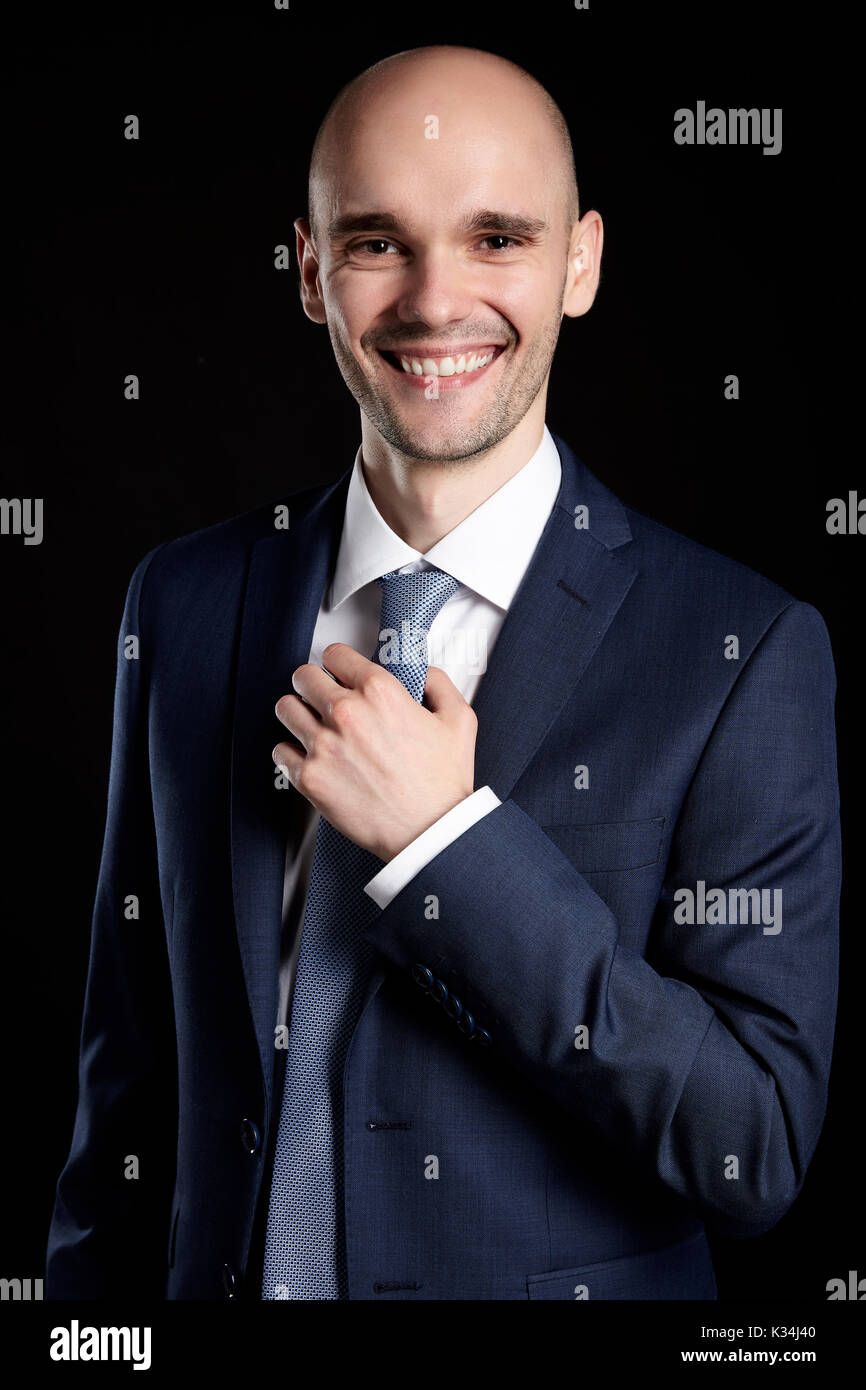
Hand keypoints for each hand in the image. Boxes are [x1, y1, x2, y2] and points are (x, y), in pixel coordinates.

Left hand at [273, 642, 477, 860]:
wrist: (430, 832)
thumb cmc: (443, 783)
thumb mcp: (459, 719)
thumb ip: (438, 683)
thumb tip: (420, 672)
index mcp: (380, 691)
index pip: (335, 655)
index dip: (337, 663)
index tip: (337, 673)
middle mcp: (347, 713)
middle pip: (303, 677)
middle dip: (312, 684)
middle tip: (319, 696)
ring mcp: (324, 745)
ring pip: (285, 708)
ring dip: (297, 713)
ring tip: (309, 725)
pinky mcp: (309, 777)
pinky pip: (280, 751)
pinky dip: (291, 753)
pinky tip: (309, 757)